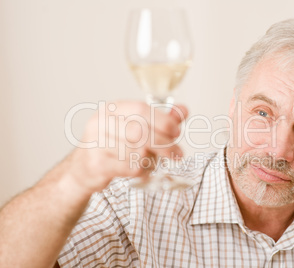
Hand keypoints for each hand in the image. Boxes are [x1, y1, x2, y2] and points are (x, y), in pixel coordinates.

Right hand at [63, 101, 187, 193]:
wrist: (81, 169)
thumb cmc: (111, 146)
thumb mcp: (133, 128)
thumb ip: (160, 120)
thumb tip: (183, 110)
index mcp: (111, 109)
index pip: (142, 109)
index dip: (164, 121)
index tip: (177, 132)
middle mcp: (101, 123)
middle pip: (141, 131)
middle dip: (165, 143)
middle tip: (177, 153)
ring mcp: (96, 144)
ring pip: (137, 151)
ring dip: (153, 159)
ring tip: (155, 162)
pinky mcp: (97, 165)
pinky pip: (130, 168)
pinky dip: (143, 170)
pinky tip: (143, 170)